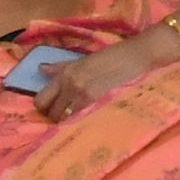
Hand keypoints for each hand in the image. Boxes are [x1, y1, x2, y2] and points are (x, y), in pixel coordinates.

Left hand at [31, 34, 157, 123]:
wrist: (138, 56)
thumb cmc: (113, 56)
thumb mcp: (84, 59)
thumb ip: (61, 67)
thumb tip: (41, 68)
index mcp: (66, 75)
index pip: (40, 100)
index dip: (44, 108)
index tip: (53, 108)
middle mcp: (71, 87)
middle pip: (51, 114)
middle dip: (57, 117)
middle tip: (68, 115)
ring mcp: (85, 98)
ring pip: (65, 121)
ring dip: (69, 122)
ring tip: (79, 119)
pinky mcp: (99, 106)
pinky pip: (80, 122)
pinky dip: (82, 124)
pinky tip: (89, 121)